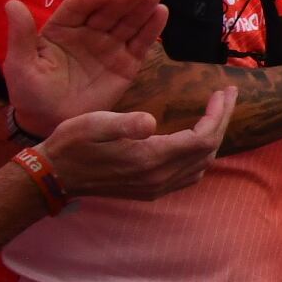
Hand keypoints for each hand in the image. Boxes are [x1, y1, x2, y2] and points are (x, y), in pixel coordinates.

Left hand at [2, 0, 166, 134]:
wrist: (50, 123)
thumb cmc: (31, 92)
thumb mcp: (20, 65)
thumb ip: (21, 35)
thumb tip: (11, 4)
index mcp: (62, 28)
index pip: (79, 7)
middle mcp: (88, 32)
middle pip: (108, 11)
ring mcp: (109, 47)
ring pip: (128, 23)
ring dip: (142, 8)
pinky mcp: (126, 63)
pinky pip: (141, 43)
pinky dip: (152, 28)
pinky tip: (162, 13)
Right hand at [37, 88, 235, 200]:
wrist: (54, 176)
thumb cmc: (72, 144)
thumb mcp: (94, 125)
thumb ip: (124, 124)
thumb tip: (151, 122)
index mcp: (151, 159)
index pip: (203, 138)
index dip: (218, 115)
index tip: (222, 91)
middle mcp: (159, 178)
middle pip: (208, 151)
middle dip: (222, 121)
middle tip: (227, 95)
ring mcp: (156, 188)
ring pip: (202, 165)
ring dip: (214, 138)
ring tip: (217, 112)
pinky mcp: (150, 191)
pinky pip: (188, 176)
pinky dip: (201, 155)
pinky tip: (198, 139)